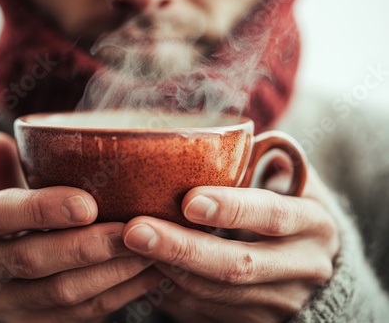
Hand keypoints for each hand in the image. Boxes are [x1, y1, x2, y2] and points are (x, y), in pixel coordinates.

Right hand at [0, 133, 155, 322]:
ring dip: (111, 272)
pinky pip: (80, 315)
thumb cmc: (4, 218)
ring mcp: (3, 302)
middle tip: (133, 230)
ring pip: (61, 293)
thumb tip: (2, 141)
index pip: (1, 213)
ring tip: (150, 251)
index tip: (88, 204)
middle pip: (33, 259)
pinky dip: (118, 294)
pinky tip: (146, 275)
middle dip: (88, 246)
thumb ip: (3, 168)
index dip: (44, 208)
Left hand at [122, 166, 339, 322]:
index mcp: (314, 224)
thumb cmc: (294, 209)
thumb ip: (267, 160)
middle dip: (182, 249)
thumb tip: (225, 139)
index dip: (232, 209)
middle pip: (238, 265)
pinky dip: (171, 290)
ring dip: (168, 270)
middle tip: (135, 231)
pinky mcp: (255, 321)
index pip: (273, 216)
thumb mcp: (295, 182)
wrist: (315, 265)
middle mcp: (302, 268)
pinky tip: (144, 269)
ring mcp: (279, 302)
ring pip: (215, 293)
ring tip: (128, 247)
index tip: (189, 200)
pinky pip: (205, 310)